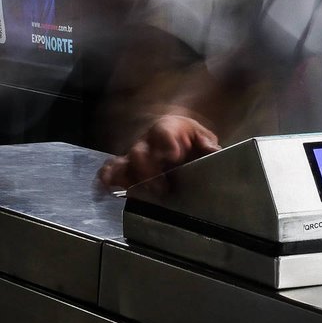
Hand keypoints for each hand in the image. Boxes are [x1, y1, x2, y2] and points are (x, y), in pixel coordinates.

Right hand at [98, 115, 220, 192]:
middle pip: (139, 153)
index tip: (173, 155)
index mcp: (167, 129)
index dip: (166, 142)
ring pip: (121, 164)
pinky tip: (106, 191)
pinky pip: (109, 170)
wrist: (176, 136)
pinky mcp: (125, 167)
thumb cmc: (190, 139)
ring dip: (126, 179)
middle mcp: (146, 142)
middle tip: (162, 189)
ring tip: (136, 193)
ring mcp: (133, 155)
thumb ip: (206, 143)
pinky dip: (107, 179)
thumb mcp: (202, 136)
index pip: (163, 131)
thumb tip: (213, 150)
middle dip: (148, 172)